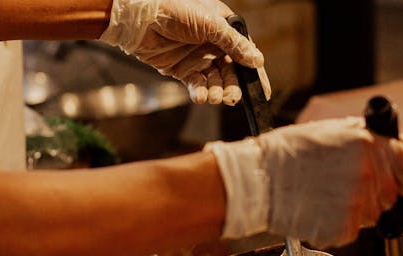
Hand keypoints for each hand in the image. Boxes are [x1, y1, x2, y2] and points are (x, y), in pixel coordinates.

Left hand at [99, 0, 270, 104]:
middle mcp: (213, 44)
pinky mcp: (183, 70)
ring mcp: (198, 57)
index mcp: (224, 29)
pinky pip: (198, 85)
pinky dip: (201, 92)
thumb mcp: (211, 25)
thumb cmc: (175, 11)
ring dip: (218, 91)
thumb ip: (235, 44)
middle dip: (233, 86)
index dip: (254, 72)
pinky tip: (201, 97)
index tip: (262, 91)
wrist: (140, 20)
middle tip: (232, 98)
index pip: (245, 53)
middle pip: (231, 71)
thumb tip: (258, 61)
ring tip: (215, 97)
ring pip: (216, 81)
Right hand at [206, 118, 402, 246]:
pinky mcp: (345, 227)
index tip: (400, 180)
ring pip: (373, 215)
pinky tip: (319, 210)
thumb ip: (366, 138)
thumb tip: (391, 145)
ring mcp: (358, 202)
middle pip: (391, 194)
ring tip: (326, 197)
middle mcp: (368, 173)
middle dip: (374, 194)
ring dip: (356, 211)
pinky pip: (353, 230)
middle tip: (345, 189)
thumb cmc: (287, 154)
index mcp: (368, 144)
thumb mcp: (331, 130)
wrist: (258, 180)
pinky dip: (339, 226)